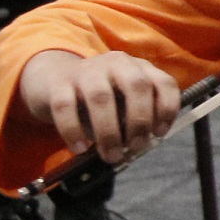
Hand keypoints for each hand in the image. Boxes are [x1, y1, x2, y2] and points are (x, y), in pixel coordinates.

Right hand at [18, 48, 182, 163]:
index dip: (167, 108)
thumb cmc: (99, 98)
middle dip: (140, 120)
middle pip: (137, 85)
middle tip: (136, 147)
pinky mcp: (58, 83)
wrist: (52, 78)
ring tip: (111, 155)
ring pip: (101, 97)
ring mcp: (86, 70)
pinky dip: (73, 131)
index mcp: (139, 68)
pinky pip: (65, 107)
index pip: (164, 82)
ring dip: (109, 132)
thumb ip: (134, 118)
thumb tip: (140, 144)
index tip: (159, 134)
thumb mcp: (122, 102)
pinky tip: (80, 148)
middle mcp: (116, 63)